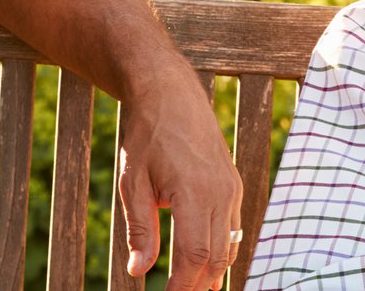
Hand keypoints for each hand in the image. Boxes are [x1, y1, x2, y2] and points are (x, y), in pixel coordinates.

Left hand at [116, 71, 242, 290]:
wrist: (170, 93)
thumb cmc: (146, 136)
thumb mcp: (132, 182)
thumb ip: (139, 229)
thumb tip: (138, 271)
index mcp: (193, 192)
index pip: (194, 255)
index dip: (182, 286)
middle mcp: (220, 192)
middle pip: (215, 258)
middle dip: (196, 285)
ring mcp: (230, 187)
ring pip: (228, 246)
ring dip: (211, 273)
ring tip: (192, 290)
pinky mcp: (232, 184)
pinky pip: (232, 228)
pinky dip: (220, 252)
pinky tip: (206, 266)